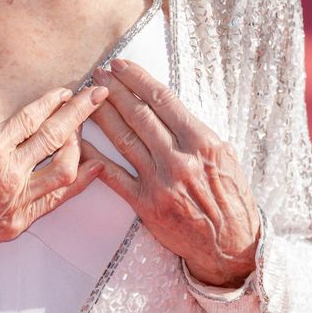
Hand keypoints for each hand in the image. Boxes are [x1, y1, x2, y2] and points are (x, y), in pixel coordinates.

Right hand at [0, 85, 108, 290]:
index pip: (29, 118)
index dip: (51, 101)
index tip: (66, 90)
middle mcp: (8, 173)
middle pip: (55, 136)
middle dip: (80, 112)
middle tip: (98, 95)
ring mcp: (16, 200)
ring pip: (64, 168)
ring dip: (81, 145)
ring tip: (87, 129)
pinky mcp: (17, 222)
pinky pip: (57, 199)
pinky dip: (79, 181)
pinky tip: (93, 168)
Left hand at [85, 59, 259, 287]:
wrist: (232, 247)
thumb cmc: (231, 199)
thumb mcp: (226, 157)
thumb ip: (198, 133)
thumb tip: (171, 108)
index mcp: (202, 142)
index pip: (163, 100)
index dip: (137, 79)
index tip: (120, 65)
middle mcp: (180, 159)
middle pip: (139, 115)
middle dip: (114, 90)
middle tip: (97, 75)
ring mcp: (161, 182)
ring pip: (123, 139)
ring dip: (102, 115)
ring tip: (87, 99)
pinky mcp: (146, 205)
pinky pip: (113, 176)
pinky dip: (94, 158)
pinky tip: (79, 142)